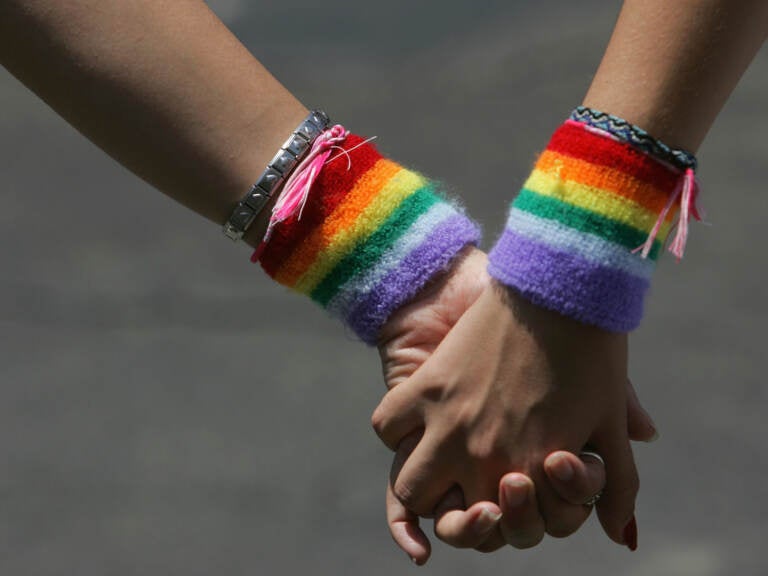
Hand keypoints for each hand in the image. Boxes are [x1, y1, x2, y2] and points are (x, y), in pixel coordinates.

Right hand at [377, 250, 654, 562]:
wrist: (557, 285)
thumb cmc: (593, 352)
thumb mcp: (609, 421)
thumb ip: (616, 485)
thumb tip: (623, 535)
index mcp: (530, 472)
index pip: (500, 531)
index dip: (497, 524)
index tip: (503, 499)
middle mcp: (482, 457)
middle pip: (447, 520)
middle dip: (455, 518)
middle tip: (467, 495)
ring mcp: (448, 423)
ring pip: (409, 487)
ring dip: (420, 488)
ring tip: (436, 468)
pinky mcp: (425, 386)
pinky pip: (388, 427)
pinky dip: (396, 432)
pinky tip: (415, 425)